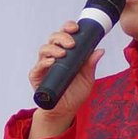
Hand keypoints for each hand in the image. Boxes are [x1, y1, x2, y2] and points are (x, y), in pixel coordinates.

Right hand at [26, 24, 102, 138]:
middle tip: (71, 44)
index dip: (68, 27)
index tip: (76, 28)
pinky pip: (37, 66)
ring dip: (53, 48)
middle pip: (53, 38)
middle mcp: (53, 56)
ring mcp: (44, 65)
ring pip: (44, 49)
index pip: (64, 34)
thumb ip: (91, 65)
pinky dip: (44, 63)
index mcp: (66, 53)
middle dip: (62, 37)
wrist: (65, 110)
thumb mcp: (87, 78)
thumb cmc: (75, 93)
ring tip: (62, 54)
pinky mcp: (37, 76)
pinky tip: (52, 62)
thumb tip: (100, 50)